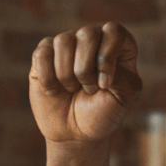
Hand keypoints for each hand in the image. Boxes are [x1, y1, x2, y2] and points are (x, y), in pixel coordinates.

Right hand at [28, 23, 141, 144]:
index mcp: (117, 47)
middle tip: (89, 89)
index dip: (107, 57)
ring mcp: (67, 46)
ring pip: (63, 41)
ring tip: (72, 89)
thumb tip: (99, 62)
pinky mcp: (44, 55)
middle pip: (87, 34)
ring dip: (67, 74)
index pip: (113, 31)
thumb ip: (123, 73)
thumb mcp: (123, 97)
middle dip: (86, 69)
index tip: (105, 84)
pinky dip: (48, 78)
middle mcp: (92, 40)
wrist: (75, 134)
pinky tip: (54, 90)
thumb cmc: (102, 113)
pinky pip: (42, 54)